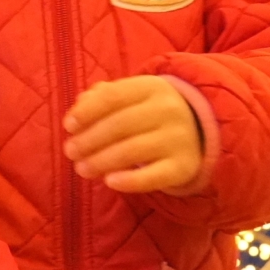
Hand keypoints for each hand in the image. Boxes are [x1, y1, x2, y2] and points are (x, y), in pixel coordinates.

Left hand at [64, 75, 203, 193]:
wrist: (201, 131)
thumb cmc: (152, 112)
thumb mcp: (133, 97)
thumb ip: (104, 97)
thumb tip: (79, 104)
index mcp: (152, 87)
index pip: (113, 97)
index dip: (87, 111)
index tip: (68, 126)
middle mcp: (168, 110)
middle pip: (119, 125)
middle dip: (89, 140)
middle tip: (70, 151)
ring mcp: (178, 139)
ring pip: (132, 151)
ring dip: (100, 161)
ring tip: (81, 169)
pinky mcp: (184, 166)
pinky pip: (154, 176)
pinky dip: (129, 181)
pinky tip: (110, 182)